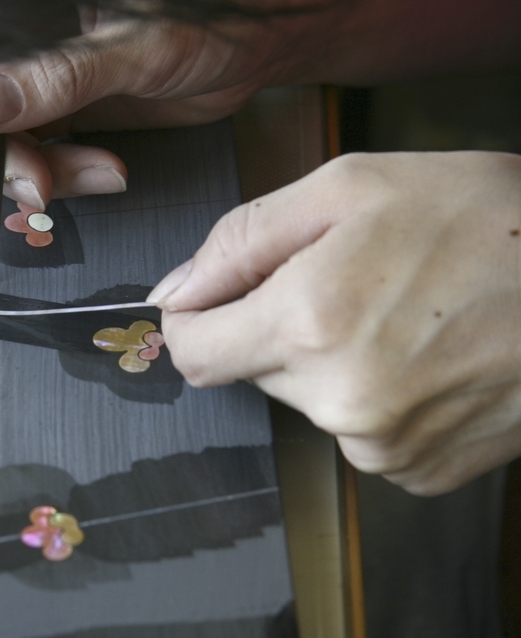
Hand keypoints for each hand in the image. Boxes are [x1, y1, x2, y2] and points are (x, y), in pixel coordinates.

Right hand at [0, 10, 294, 208]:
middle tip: (38, 182)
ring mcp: (37, 78)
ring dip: (37, 173)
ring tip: (97, 175)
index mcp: (22, 5)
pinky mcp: (61, 111)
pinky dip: (64, 177)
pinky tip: (107, 173)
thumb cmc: (210, 21)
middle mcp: (20, 41)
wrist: (256, 46)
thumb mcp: (137, 47)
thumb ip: (58, 76)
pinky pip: (37, 156)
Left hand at [149, 152, 520, 494]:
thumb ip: (241, 240)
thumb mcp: (348, 188)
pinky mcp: (419, 470)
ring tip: (398, 310)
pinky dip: (371, 391)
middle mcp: (339, 400)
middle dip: (276, 324)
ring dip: (327, 357)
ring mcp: (382, 445)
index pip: (191, 352)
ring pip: (305, 399)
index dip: (194, 319)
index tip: (218, 296)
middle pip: (251, 370)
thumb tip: (174, 292)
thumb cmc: (484, 217)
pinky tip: (423, 352)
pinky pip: (357, 428)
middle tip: (348, 278)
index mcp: (310, 323)